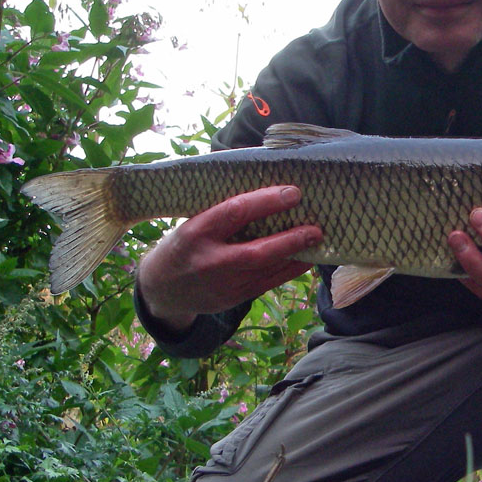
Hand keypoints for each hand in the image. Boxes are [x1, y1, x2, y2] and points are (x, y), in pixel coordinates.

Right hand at [136, 185, 322, 332]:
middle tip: (316, 228)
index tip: (292, 192)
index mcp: (195, 232)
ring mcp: (223, 284)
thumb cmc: (182, 245)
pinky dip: (289, 270)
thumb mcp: (190, 222)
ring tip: (318, 239)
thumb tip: (264, 182)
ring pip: (267, 270)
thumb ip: (222, 210)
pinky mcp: (234, 298)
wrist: (162, 291)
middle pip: (256, 252)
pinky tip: (306, 257)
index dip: (266, 202)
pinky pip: (268, 283)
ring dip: (296, 255)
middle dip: (289, 239)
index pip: (234, 213)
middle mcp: (210, 261)